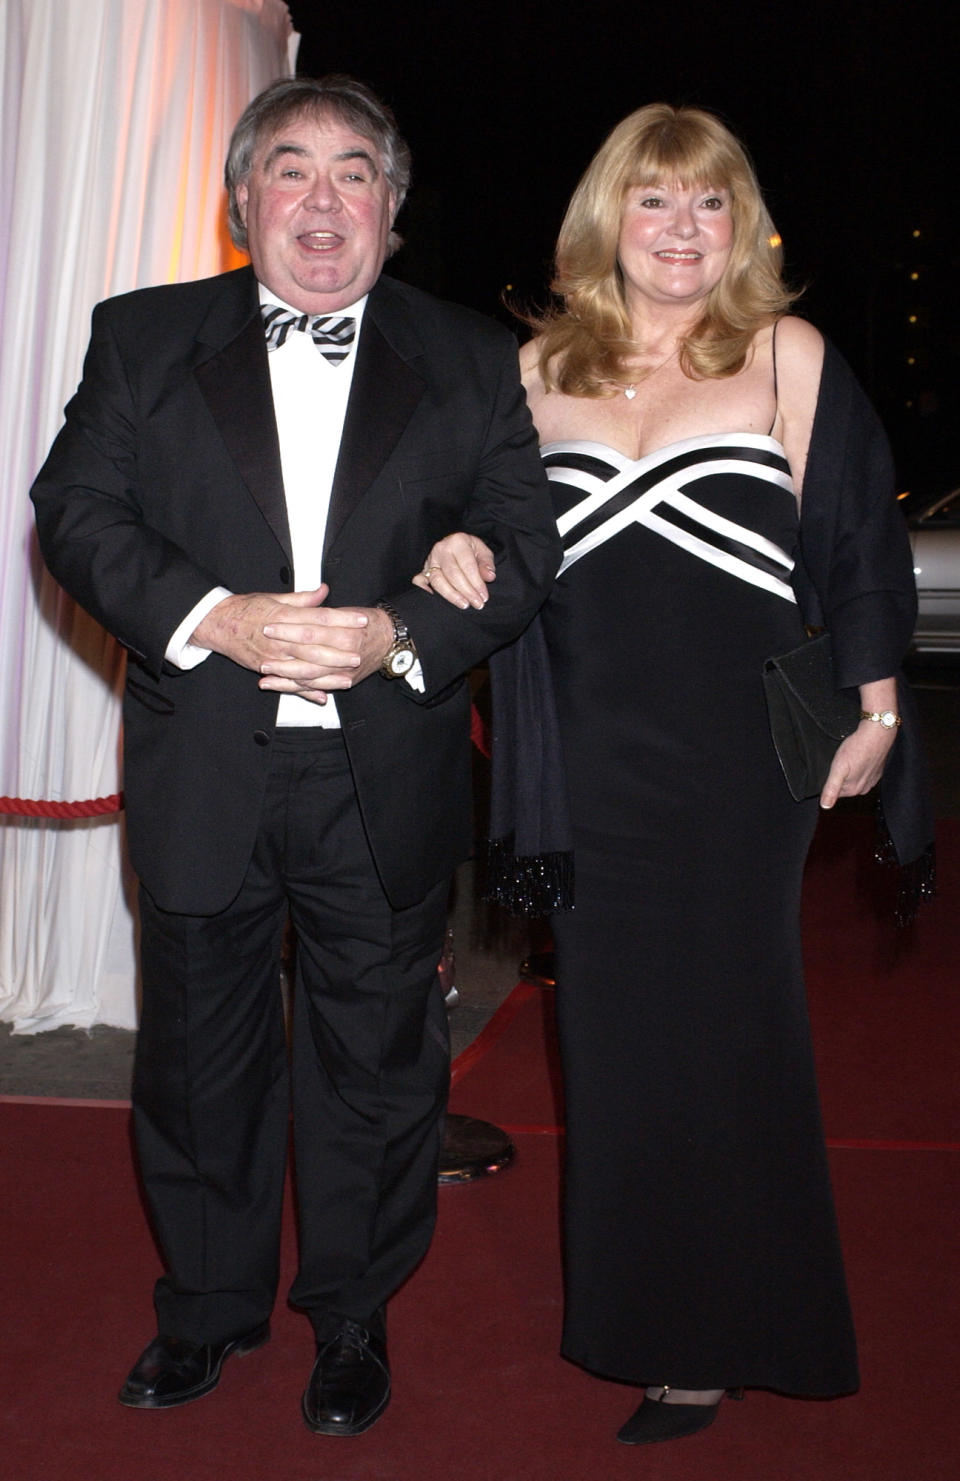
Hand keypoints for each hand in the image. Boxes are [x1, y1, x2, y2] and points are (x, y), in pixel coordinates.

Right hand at [192, 586, 387, 704]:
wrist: (217, 623)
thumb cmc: (247, 608)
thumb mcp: (274, 598)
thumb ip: (302, 599)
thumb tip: (325, 590)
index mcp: (285, 615)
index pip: (320, 617)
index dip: (343, 619)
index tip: (361, 620)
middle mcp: (280, 637)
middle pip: (316, 645)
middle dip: (339, 651)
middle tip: (359, 653)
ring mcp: (273, 656)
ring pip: (305, 667)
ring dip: (328, 674)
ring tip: (348, 677)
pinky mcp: (266, 669)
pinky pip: (290, 682)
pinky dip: (306, 690)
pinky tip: (323, 695)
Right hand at [412, 533, 495, 609]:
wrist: (456, 546)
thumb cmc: (471, 550)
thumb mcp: (483, 552)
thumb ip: (487, 564)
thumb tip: (489, 577)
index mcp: (457, 541)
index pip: (467, 565)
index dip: (476, 582)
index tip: (484, 596)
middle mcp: (441, 549)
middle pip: (452, 574)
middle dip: (466, 591)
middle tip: (477, 604)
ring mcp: (430, 560)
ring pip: (437, 580)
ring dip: (451, 595)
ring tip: (464, 604)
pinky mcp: (423, 569)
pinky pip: (419, 581)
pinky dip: (424, 591)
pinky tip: (436, 600)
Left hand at [819, 719, 896, 808]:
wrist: (877, 734)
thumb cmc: (857, 748)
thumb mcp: (838, 768)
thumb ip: (831, 788)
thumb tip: (825, 806)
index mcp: (854, 790)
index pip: (835, 792)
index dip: (829, 780)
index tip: (832, 769)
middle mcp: (864, 788)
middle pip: (843, 786)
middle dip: (839, 776)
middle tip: (840, 762)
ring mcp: (872, 779)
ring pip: (852, 778)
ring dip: (848, 770)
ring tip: (848, 758)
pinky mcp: (876, 770)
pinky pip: (862, 772)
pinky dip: (857, 766)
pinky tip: (857, 757)